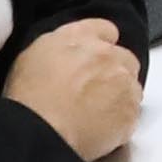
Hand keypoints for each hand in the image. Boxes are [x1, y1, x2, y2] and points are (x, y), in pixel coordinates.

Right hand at [3, 15, 140, 159]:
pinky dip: (120, 122)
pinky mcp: (131, 111)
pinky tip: (99, 131)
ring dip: (119, 98)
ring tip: (94, 117)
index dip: (101, 44)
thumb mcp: (32, 58)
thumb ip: (59, 48)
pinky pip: (132, 114)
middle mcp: (106, 54)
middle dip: (114, 73)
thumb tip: (68, 54)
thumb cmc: (29, 99)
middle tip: (93, 93)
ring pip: (131, 87)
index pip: (105, 29)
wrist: (41, 132)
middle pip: (124, 59)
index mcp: (79, 37)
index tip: (96, 58)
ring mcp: (123, 82)